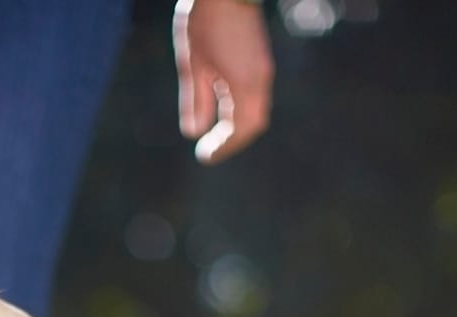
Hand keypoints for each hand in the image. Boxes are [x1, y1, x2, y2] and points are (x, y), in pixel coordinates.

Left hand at [173, 0, 274, 164]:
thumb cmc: (205, 19)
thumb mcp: (193, 62)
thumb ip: (196, 99)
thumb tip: (194, 133)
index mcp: (244, 83)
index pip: (240, 129)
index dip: (224, 147)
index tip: (204, 156)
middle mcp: (260, 79)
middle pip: (254, 123)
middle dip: (232, 141)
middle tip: (209, 150)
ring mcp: (264, 68)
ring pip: (257, 110)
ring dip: (238, 126)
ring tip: (216, 134)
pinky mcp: (261, 59)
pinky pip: (256, 95)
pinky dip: (242, 110)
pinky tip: (224, 109)